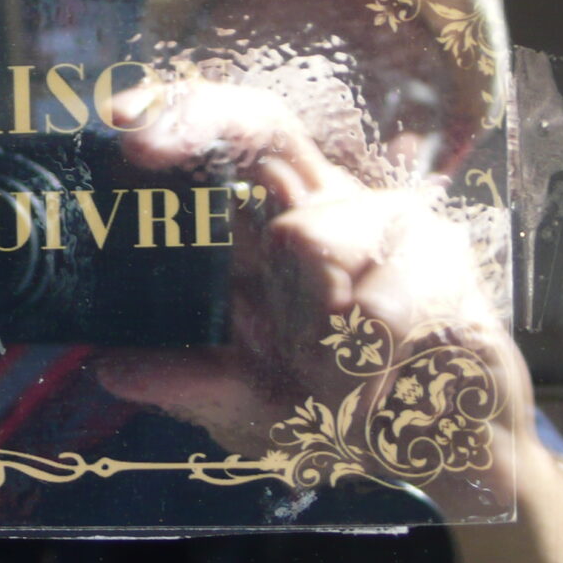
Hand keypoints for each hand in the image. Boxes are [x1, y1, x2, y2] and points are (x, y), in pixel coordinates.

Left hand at [89, 76, 534, 520]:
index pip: (230, 139)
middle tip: (142, 148)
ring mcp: (392, 224)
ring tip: (327, 390)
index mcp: (277, 224)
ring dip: (302, 338)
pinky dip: (360, 367)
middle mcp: (329, 205)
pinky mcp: (447, 263)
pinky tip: (373, 396)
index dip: (181, 114)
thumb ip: (192, 385)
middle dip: (198, 123)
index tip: (121, 119)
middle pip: (266, 127)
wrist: (449, 449)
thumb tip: (113, 368)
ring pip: (308, 236)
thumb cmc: (347, 407)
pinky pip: (378, 308)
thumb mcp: (253, 407)